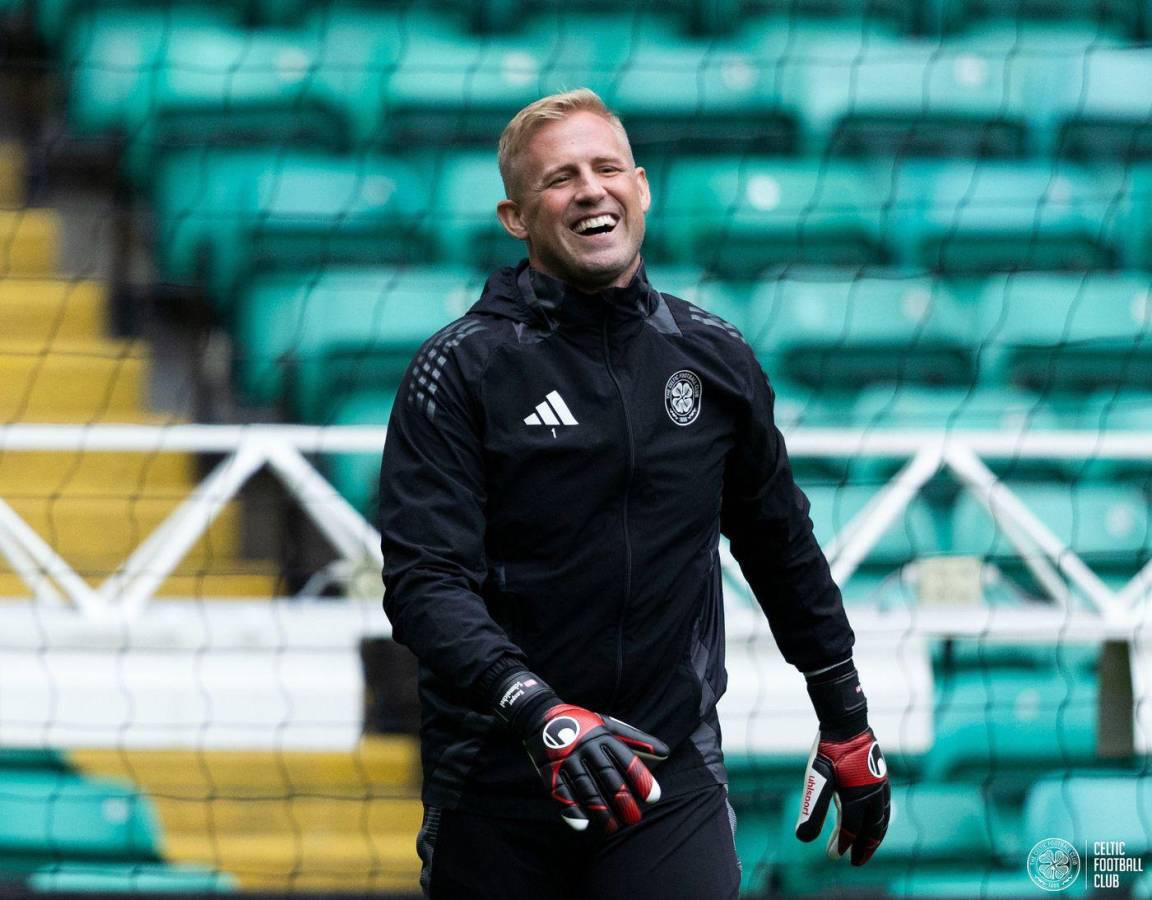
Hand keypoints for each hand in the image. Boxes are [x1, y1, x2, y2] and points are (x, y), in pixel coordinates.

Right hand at [523, 703, 669, 833]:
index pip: (625, 759)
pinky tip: (584, 826)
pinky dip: (571, 810)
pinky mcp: (549, 771)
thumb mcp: (610, 725)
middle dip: (622, 800)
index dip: (640, 779)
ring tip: (613, 828)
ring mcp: (566, 759)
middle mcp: (585, 747)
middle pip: (607, 776)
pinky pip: (561, 793)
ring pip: (586, 788)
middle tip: (634, 818)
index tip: (653, 797)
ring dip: (600, 810)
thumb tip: (666, 752)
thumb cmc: (584, 725)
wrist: (541, 716)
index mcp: (602, 735)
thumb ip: (637, 739)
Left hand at [794, 728, 889, 864]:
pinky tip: (873, 818)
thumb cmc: (829, 752)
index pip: (850, 831)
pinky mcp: (881, 777)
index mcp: (857, 800)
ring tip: (867, 845)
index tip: (833, 856)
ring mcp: (880, 786)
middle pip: (871, 830)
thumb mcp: (816, 780)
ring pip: (881, 819)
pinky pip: (885, 805)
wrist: (846, 723)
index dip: (842, 845)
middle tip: (856, 861)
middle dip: (864, 847)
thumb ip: (813, 810)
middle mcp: (873, 796)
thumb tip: (803, 838)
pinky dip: (880, 819)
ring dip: (874, 835)